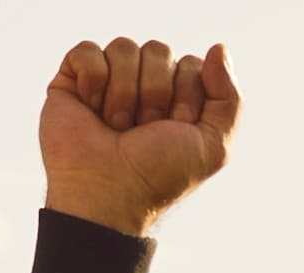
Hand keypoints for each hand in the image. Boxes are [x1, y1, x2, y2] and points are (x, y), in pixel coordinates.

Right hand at [35, 35, 236, 233]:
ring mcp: (109, 79)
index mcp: (179, 95)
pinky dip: (93, 81)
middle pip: (159, 50)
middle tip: (143, 130)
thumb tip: (218, 48)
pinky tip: (92, 109)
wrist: (109, 193)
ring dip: (125, 94)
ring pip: (125, 48)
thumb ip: (229, 98)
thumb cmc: (159, 175)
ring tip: (117, 126)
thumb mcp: (213, 145)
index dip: (186, 97)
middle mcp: (145, 83)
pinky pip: (88, 50)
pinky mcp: (73, 78)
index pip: (191, 64)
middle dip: (156, 94)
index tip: (173, 131)